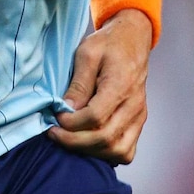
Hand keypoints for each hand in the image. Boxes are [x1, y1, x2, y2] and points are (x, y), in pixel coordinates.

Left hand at [48, 10, 152, 162]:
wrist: (133, 39)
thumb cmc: (108, 43)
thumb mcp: (87, 53)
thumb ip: (79, 84)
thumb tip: (67, 110)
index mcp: (121, 85)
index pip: (95, 117)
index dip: (71, 123)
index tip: (55, 118)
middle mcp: (134, 105)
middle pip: (105, 138)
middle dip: (74, 141)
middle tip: (54, 133)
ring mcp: (139, 116)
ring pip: (118, 150)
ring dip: (90, 151)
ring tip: (70, 140)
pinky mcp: (139, 122)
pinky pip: (127, 151)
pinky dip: (107, 154)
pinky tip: (89, 144)